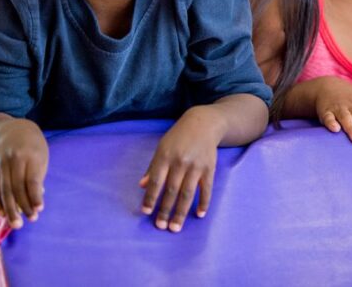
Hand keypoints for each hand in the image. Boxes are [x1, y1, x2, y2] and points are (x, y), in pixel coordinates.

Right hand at [0, 119, 47, 228]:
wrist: (14, 130)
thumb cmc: (34, 147)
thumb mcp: (41, 158)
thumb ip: (38, 178)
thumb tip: (35, 202)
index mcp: (31, 155)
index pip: (32, 180)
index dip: (35, 196)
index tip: (39, 210)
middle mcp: (14, 159)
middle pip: (16, 186)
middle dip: (22, 206)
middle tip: (28, 221)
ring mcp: (1, 162)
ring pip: (4, 189)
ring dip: (10, 208)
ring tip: (15, 223)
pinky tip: (3, 213)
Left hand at [139, 107, 222, 231]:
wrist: (203, 123)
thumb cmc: (178, 137)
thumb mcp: (162, 148)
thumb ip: (152, 167)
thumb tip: (141, 186)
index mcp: (165, 156)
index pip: (156, 181)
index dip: (150, 197)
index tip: (146, 212)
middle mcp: (180, 161)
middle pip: (171, 190)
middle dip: (165, 210)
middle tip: (161, 226)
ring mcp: (196, 165)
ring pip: (187, 193)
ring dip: (181, 212)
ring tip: (175, 227)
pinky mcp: (210, 168)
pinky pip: (206, 189)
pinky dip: (203, 202)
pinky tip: (199, 214)